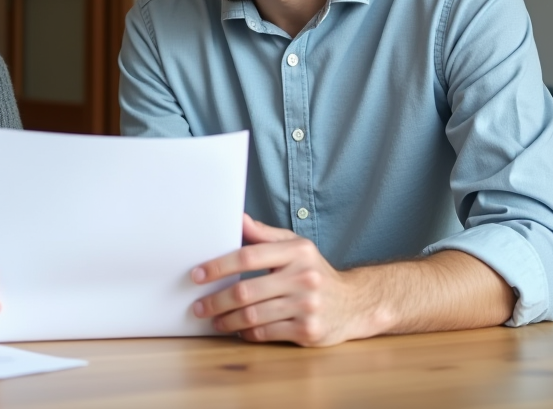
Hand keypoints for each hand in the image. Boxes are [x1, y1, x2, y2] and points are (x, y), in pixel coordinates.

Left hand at [190, 214, 378, 346]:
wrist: (355, 304)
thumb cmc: (315, 272)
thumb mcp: (296, 246)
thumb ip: (264, 235)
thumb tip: (237, 219)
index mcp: (297, 252)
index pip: (248, 256)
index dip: (218, 266)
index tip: (197, 275)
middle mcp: (303, 277)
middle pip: (245, 291)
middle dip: (216, 300)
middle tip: (198, 306)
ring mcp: (307, 306)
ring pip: (253, 316)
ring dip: (227, 321)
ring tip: (214, 320)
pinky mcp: (309, 330)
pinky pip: (266, 333)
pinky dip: (247, 333)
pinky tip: (238, 331)